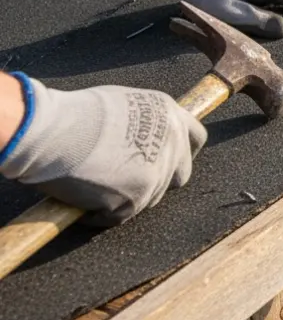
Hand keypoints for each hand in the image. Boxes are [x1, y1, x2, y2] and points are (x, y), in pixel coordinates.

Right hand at [0, 76, 206, 225]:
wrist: (50, 131)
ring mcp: (155, 175)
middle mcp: (171, 144)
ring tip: (94, 183)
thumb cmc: (73, 113)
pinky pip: (118, 216)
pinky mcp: (134, 200)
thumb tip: (145, 138)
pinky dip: (100, 213)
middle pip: (180, 174)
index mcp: (171, 116)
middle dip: (159, 179)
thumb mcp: (122, 104)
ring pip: (150, 198)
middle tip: (127, 178)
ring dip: (126, 196)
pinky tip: (80, 198)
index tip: (171, 159)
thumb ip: (144, 122)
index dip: (183, 151)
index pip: (196, 138)